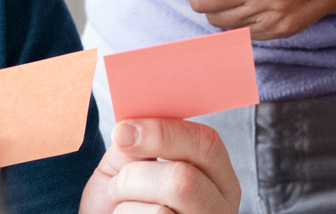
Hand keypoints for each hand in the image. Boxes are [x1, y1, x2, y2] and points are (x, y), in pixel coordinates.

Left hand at [80, 119, 240, 213]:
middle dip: (136, 175)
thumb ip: (137, 144)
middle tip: (116, 182)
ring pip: (160, 210)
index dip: (164, 132)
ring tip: (120, 206)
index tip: (124, 131)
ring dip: (126, 202)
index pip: (206, 143)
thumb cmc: (121, 201)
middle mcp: (219, 207)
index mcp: (217, 177)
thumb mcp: (129, 167)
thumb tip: (128, 130)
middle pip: (184, 179)